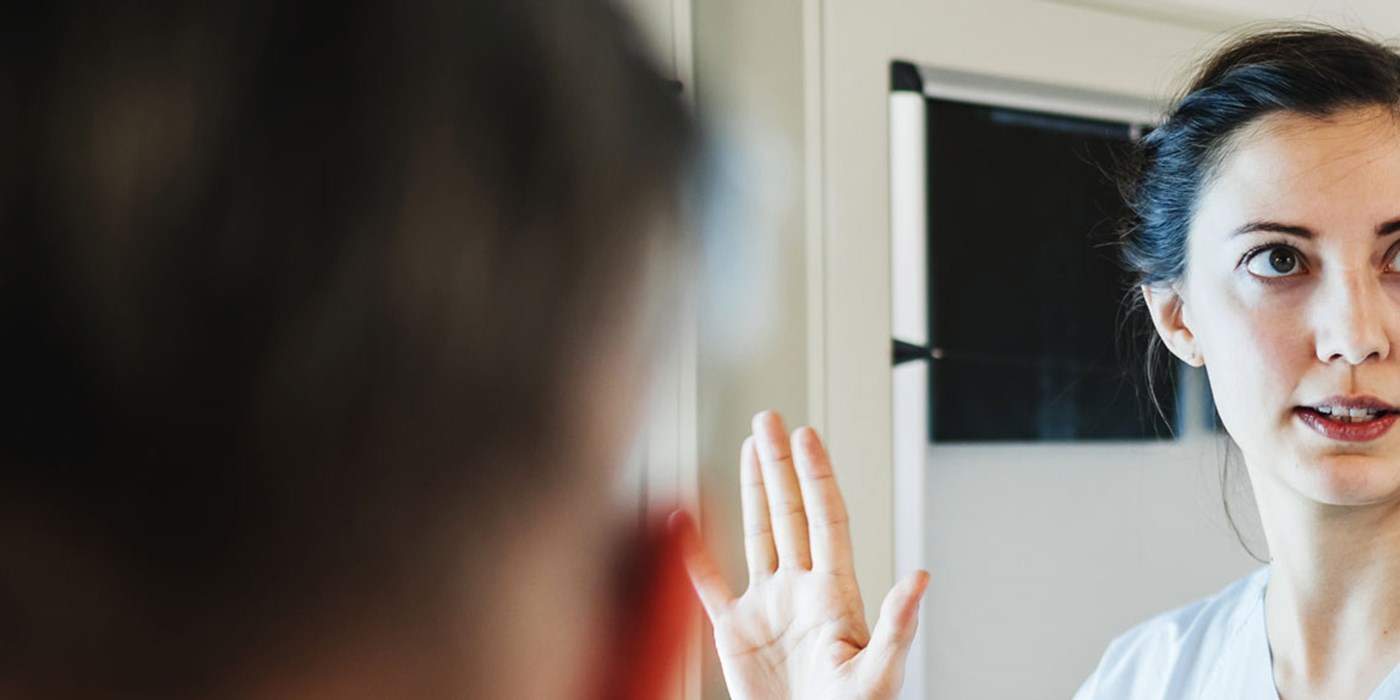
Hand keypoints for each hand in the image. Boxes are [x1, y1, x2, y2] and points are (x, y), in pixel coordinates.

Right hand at [674, 411, 928, 699]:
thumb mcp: (880, 673)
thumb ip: (898, 624)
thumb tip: (921, 577)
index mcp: (835, 594)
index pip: (826, 518)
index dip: (816, 475)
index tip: (806, 435)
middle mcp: (800, 589)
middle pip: (789, 512)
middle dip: (780, 464)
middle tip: (770, 420)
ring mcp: (767, 606)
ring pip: (758, 533)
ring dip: (753, 489)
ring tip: (749, 447)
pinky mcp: (734, 632)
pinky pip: (708, 582)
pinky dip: (692, 552)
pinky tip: (684, 520)